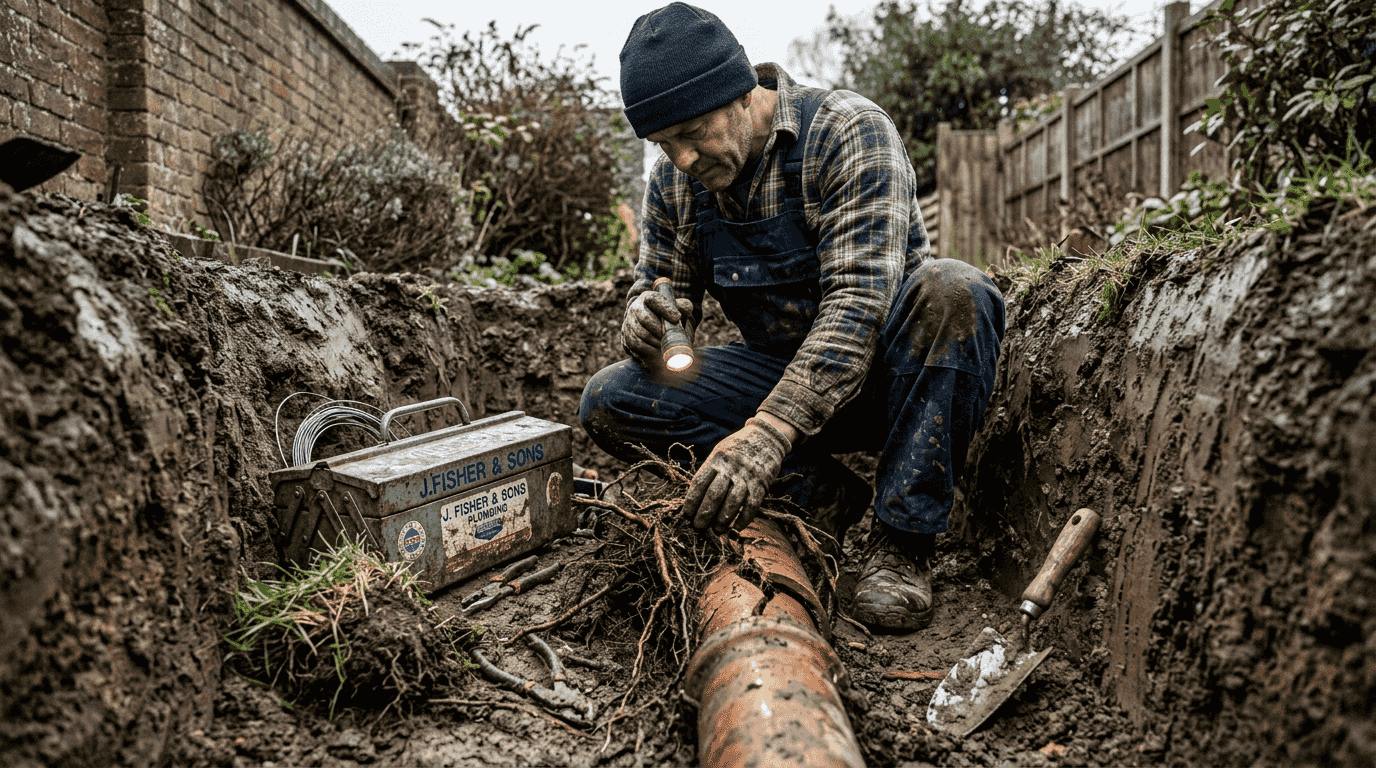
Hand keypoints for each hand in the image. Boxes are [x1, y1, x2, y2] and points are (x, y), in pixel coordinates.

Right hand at [621, 289, 693, 367]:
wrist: (657, 329)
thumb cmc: (670, 317)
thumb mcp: (679, 309)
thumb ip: (683, 307)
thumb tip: (684, 310)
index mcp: (648, 298)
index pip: (655, 300)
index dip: (666, 309)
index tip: (677, 318)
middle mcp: (636, 307)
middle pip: (645, 319)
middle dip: (659, 330)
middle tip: (669, 336)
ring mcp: (629, 322)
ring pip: (641, 333)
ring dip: (654, 342)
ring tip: (664, 345)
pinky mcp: (626, 336)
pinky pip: (635, 345)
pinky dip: (648, 350)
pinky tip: (657, 351)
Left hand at [683, 417, 791, 531]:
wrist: (766, 436)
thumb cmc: (738, 448)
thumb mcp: (720, 452)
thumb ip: (709, 471)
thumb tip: (695, 496)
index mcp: (717, 459)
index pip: (699, 483)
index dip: (691, 501)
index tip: (686, 515)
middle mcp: (731, 468)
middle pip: (714, 494)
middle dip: (704, 514)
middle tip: (698, 527)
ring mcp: (747, 476)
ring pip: (733, 501)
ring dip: (723, 519)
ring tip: (717, 530)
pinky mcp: (762, 483)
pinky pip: (752, 505)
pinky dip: (744, 518)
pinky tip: (737, 528)